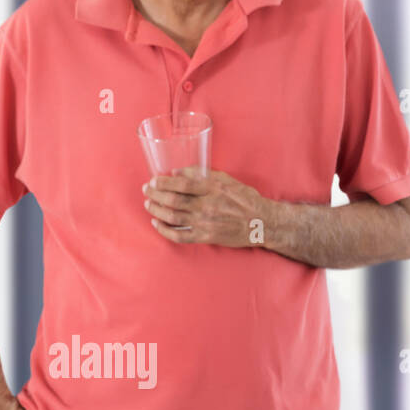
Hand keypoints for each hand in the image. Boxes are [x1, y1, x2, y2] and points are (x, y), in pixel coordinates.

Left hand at [142, 167, 271, 246]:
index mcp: (213, 189)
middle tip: (146, 191)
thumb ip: (201, 175)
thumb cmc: (245, 198)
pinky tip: (157, 224)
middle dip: (155, 195)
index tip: (153, 180)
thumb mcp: (226, 180)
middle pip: (173, 200)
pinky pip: (180, 236)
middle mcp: (207, 205)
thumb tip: (177, 172)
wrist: (262, 222)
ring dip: (156, 210)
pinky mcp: (206, 236)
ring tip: (148, 205)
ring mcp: (206, 222)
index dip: (163, 183)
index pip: (182, 185)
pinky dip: (165, 230)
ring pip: (173, 217)